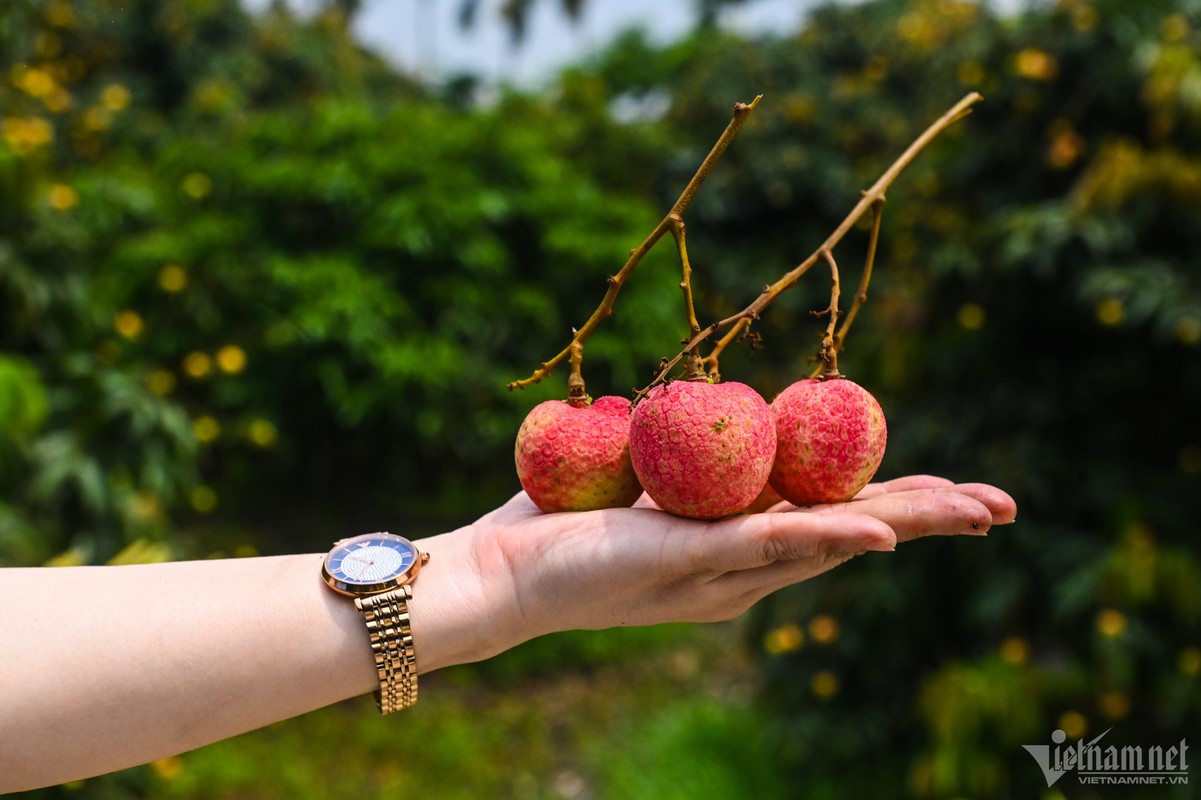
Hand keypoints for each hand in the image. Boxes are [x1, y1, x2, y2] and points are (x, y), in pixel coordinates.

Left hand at [409, 475, 1015, 671]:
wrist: (499, 571)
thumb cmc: (562, 525)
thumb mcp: (640, 482)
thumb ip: (684, 463)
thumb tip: (701, 417)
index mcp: (734, 547)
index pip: (830, 518)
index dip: (894, 501)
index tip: (950, 486)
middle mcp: (741, 568)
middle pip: (851, 534)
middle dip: (928, 518)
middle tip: (1001, 508)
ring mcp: (719, 569)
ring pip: (828, 540)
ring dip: (905, 522)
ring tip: (976, 512)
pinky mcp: (686, 560)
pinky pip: (765, 544)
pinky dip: (827, 534)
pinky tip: (879, 529)